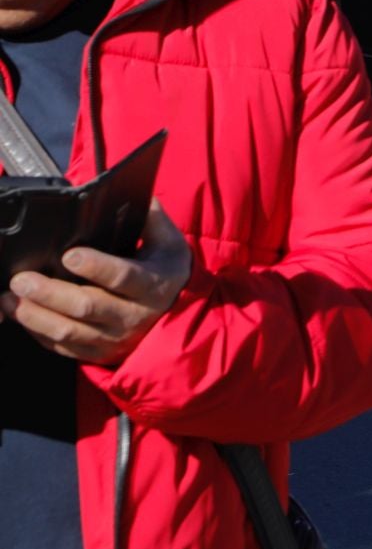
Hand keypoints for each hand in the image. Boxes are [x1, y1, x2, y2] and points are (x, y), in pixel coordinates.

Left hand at [1, 202, 191, 365]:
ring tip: (10, 297)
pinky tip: (19, 313)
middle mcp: (134, 315)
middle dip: (49, 292)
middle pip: (86, 306)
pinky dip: (36, 331)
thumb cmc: (166, 272)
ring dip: (34, 314)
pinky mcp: (97, 353)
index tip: (69, 255)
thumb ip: (152, 219)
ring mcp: (114, 338)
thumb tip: (135, 195)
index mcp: (153, 284)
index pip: (123, 277)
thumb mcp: (169, 243)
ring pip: (68, 331)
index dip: (96, 267)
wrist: (178, 316)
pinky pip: (61, 347)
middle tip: (21, 278)